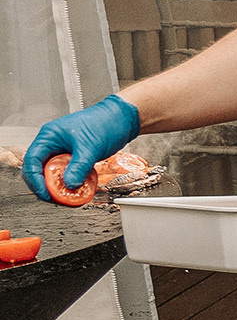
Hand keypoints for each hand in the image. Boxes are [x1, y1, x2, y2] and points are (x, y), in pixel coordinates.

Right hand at [22, 96, 139, 200]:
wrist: (122, 119)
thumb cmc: (104, 123)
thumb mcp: (90, 148)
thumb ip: (78, 167)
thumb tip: (69, 185)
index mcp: (49, 137)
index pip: (32, 161)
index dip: (36, 180)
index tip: (45, 194)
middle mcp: (52, 143)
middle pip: (39, 169)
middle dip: (45, 186)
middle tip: (56, 200)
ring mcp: (63, 150)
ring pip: (53, 172)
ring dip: (58, 186)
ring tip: (68, 198)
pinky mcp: (74, 156)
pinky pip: (67, 172)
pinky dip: (70, 182)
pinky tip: (78, 190)